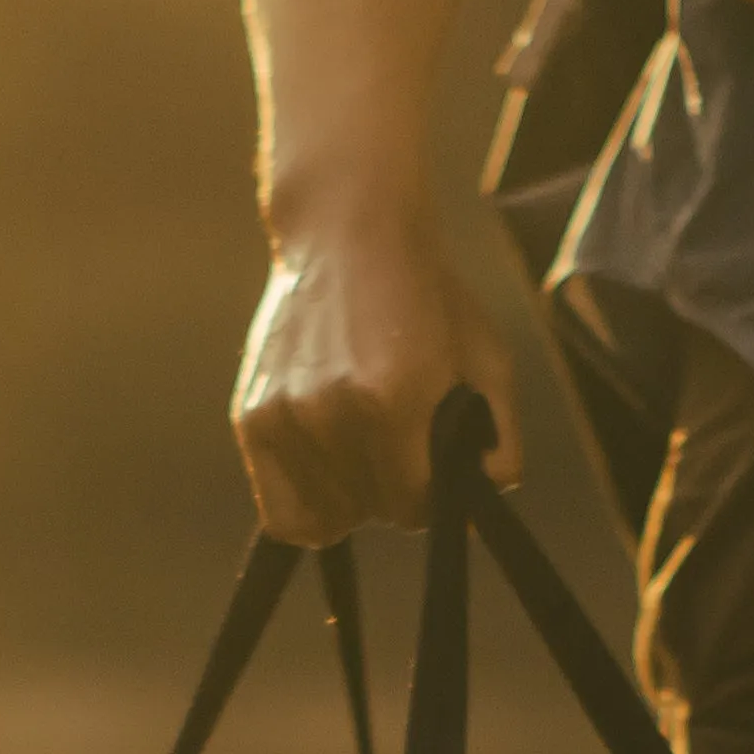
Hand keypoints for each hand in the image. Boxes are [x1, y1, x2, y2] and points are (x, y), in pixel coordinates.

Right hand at [229, 206, 520, 542]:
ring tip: (362, 447)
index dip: (434, 494)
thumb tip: (482, 502)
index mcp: (394, 397)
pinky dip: (310, 501)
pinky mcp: (251, 419)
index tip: (435, 466)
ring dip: (352, 498)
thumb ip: (502, 439)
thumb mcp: (488, 358)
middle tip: (400, 445)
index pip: (415, 505)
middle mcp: (330, 411)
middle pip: (374, 511)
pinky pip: (282, 511)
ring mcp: (284, 416)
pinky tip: (328, 465)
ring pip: (327, 519)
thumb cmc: (426, 295)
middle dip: (395, 491)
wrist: (346, 234)